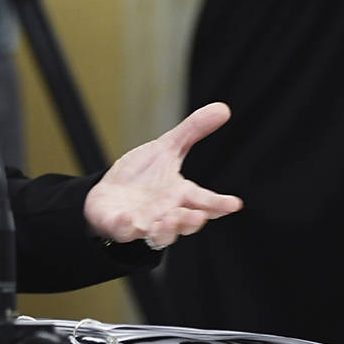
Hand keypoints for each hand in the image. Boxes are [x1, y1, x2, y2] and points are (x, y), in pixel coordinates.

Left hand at [84, 102, 242, 248]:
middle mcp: (166, 213)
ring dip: (166, 230)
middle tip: (199, 215)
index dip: (219, 203)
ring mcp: (144, 223)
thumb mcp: (166, 149)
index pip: (204, 201)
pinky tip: (129, 221)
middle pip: (185, 222)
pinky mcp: (120, 227)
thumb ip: (192, 131)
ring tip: (167, 220)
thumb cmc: (143, 175)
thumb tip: (223, 108)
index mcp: (180, 194)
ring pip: (160, 235)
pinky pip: (124, 231)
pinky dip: (127, 228)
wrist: (109, 195)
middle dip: (192, 220)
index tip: (234, 203)